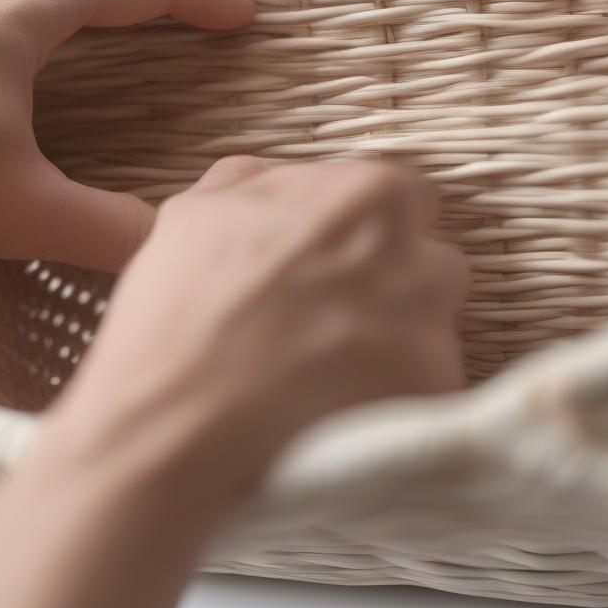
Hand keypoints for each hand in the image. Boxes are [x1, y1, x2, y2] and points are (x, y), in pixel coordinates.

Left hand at [0, 0, 253, 269]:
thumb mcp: (20, 202)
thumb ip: (104, 229)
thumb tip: (164, 249)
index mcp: (44, 4)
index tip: (247, 17)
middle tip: (206, 25)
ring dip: (110, 10)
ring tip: (141, 44)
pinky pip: (22, 13)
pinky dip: (64, 31)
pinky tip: (50, 72)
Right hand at [46, 156, 468, 500]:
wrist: (174, 429)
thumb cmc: (180, 315)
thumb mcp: (195, 213)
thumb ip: (252, 180)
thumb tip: (279, 178)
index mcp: (367, 195)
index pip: (402, 198)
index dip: (363, 232)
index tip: (330, 264)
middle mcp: (417, 256)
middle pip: (428, 263)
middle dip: (391, 285)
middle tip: (327, 321)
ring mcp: (431, 333)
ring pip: (432, 327)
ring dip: (396, 342)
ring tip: (331, 374)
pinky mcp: (433, 402)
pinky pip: (423, 391)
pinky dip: (391, 400)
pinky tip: (337, 412)